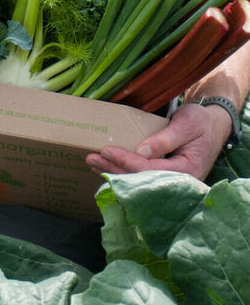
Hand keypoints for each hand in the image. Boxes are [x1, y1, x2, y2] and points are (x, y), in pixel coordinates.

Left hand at [85, 101, 231, 180]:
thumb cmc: (201, 122)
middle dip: (114, 169)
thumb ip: (164, 139)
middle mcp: (179, 182)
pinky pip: (142, 177)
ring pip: (139, 180)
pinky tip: (107, 167)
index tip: (106, 151)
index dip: (127, 161)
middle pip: (141, 179)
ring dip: (114, 172)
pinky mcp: (164, 177)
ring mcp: (171, 182)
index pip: (150, 170)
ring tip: (92, 163)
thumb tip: (141, 152)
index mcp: (188, 171)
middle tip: (90, 159)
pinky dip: (123, 171)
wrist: (213, 125)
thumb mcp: (186, 125)